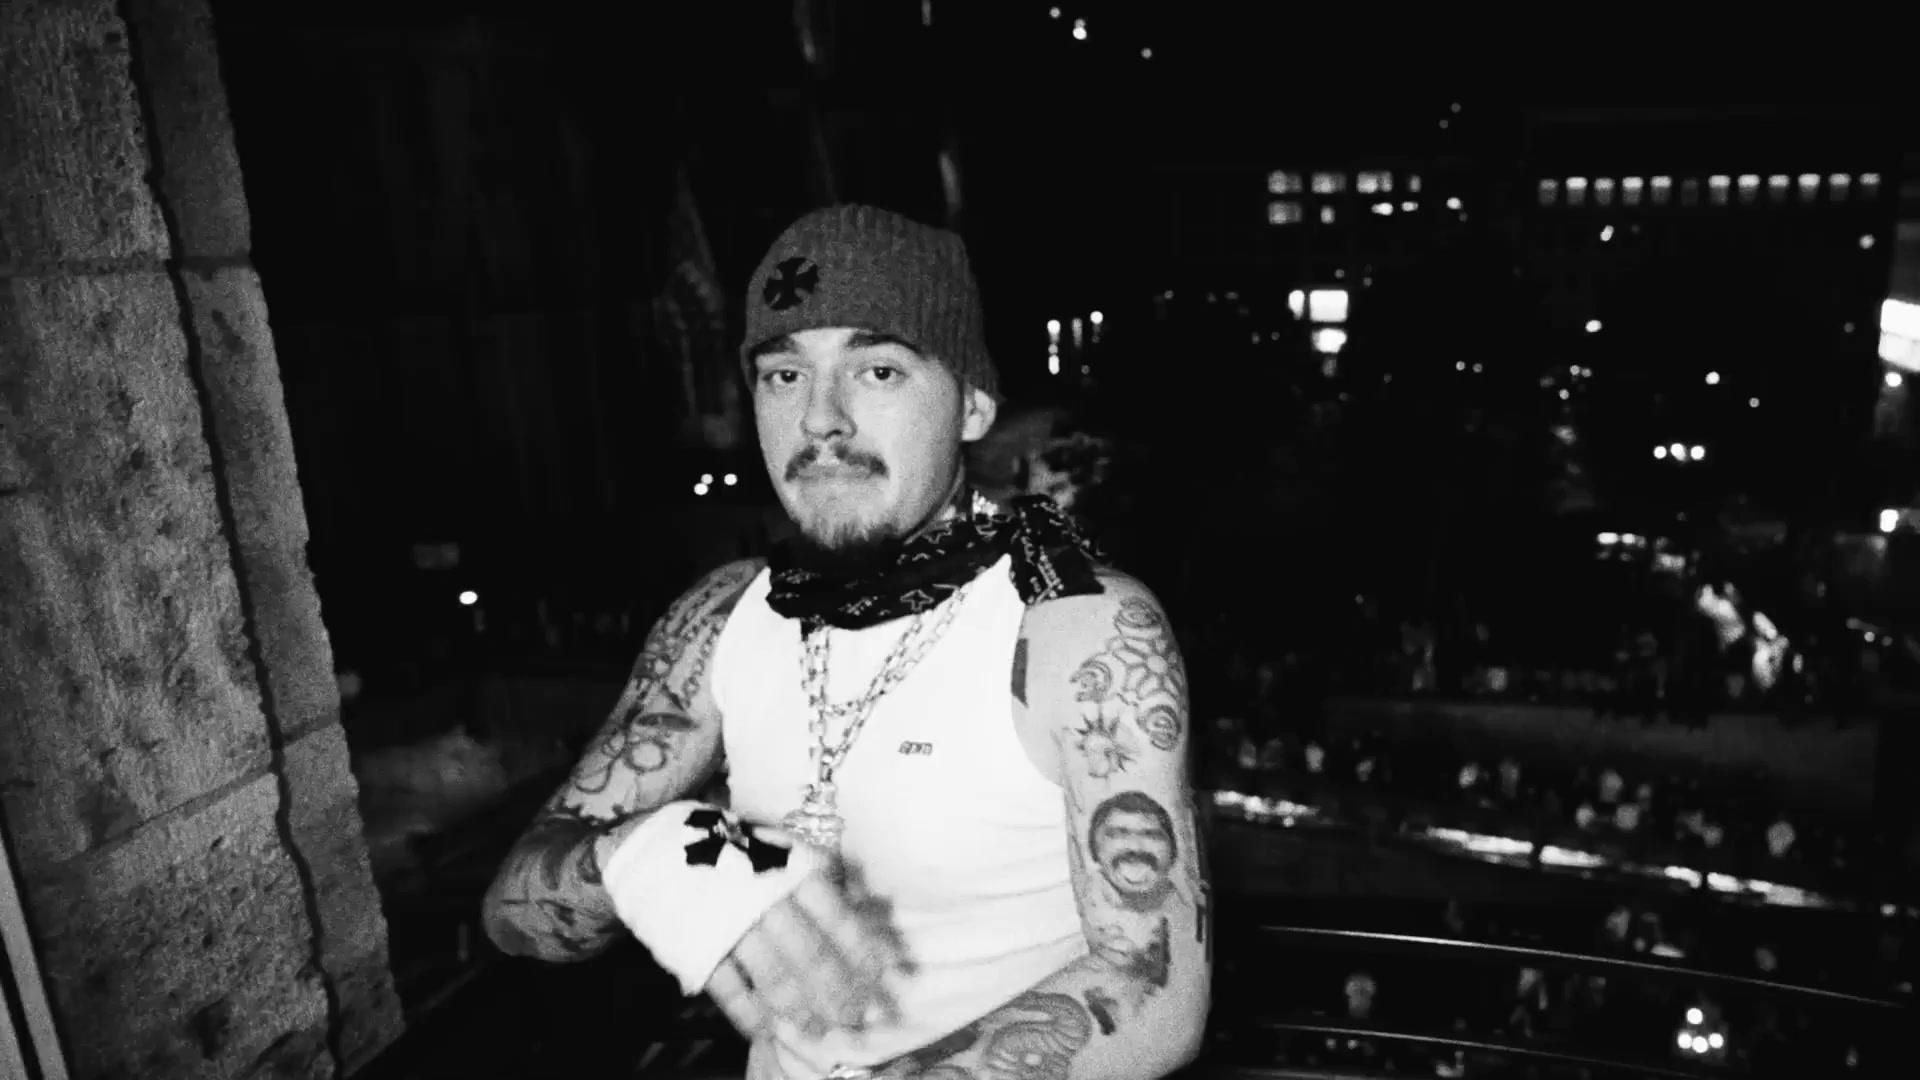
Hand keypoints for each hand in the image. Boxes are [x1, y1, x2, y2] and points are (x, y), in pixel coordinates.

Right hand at [705, 853, 914, 1041]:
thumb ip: (821, 877)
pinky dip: (749, 1015)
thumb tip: (864, 906)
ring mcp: (731, 926)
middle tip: (862, 1019)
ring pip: (774, 976)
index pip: (839, 919)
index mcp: (792, 872)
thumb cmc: (737, 853)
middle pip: (812, 956)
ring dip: (801, 1010)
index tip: (891, 979)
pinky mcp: (698, 948)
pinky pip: (729, 989)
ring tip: (820, 1033)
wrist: (662, 847)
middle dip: (841, 993)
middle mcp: (767, 899)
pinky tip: (768, 1033)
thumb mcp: (784, 850)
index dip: (867, 953)